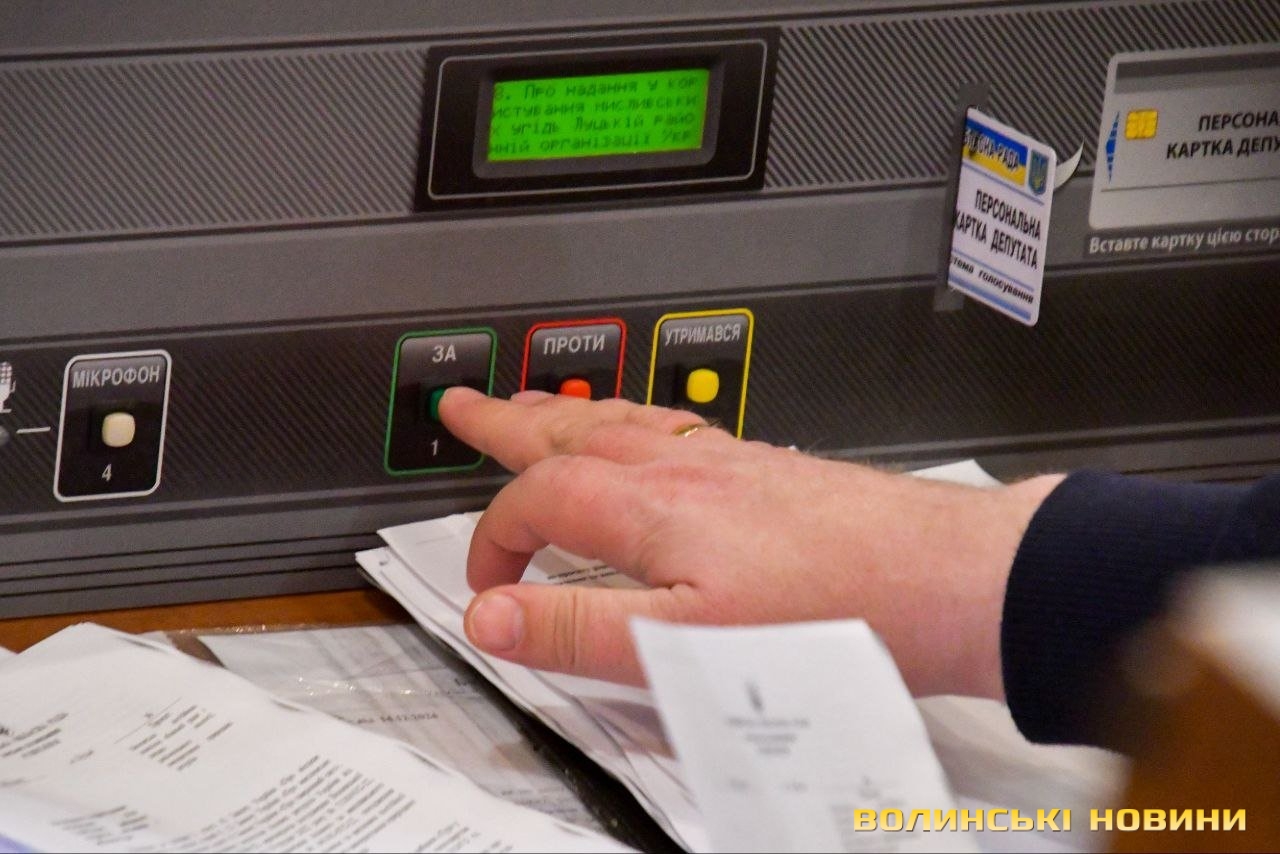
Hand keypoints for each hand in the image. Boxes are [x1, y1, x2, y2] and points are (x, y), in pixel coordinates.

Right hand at [438, 386, 1061, 697]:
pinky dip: (631, 422)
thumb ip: (582, 629)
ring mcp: (725, 460)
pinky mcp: (762, 467)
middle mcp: (682, 467)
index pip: (538, 501)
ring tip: (533, 407)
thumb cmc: (832, 609)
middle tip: (462, 407)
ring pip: (621, 420)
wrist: (939, 577)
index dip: (495, 541)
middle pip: (570, 431)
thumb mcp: (687, 643)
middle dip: (506, 421)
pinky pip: (672, 425)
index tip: (486, 587)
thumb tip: (494, 619)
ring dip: (563, 413)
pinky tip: (646, 434)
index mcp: (651, 504)